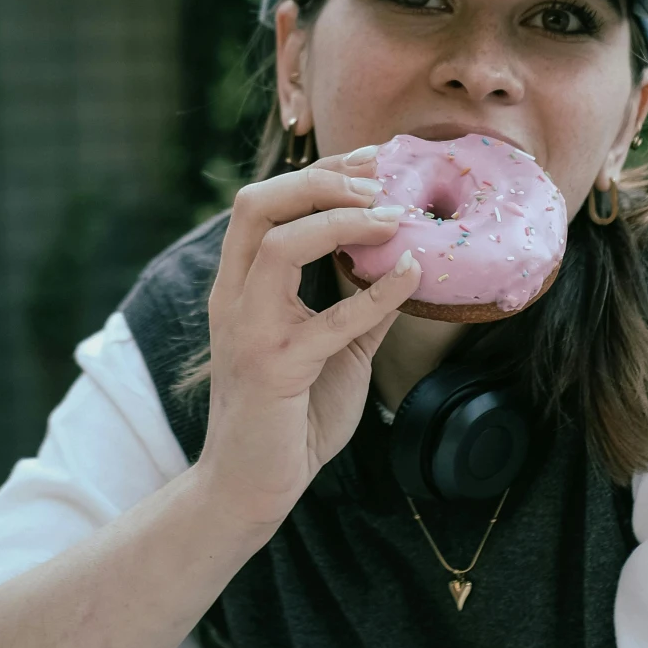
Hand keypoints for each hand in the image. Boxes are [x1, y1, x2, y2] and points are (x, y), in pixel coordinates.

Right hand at [200, 154, 419, 525]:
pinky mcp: (275, 369)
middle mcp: (234, 297)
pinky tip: (413, 276)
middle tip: (378, 179)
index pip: (264, 202)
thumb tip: (405, 262)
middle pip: (256, 204)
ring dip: (340, 220)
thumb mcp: (334, 347)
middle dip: (320, 179)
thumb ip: (359, 304)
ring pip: (278, 244)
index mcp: (241, 285)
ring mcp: (249, 331)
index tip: (372, 160)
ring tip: (392, 217)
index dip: (318, 171)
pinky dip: (377, 293)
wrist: (251, 487)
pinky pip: (330, 319)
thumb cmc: (290, 416)